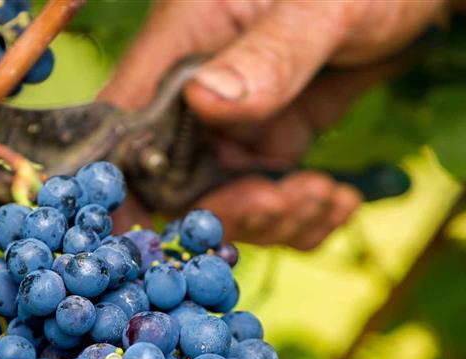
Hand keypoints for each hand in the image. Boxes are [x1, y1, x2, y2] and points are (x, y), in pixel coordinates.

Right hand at [103, 0, 444, 248]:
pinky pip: (269, 195)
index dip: (127, 182)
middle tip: (284, 203)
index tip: (165, 229)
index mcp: (185, 39)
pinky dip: (302, 215)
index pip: (125, 118)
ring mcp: (236, 118)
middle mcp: (197, 86)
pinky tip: (340, 201)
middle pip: (173, 177)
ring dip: (274, 217)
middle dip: (227, 208)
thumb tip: (204, 101)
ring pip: (225, 198)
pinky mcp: (273, 138)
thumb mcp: (323, 8)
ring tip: (326, 196)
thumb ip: (268, 55)